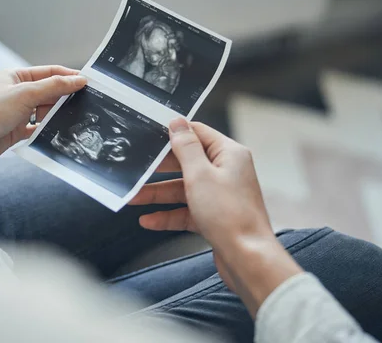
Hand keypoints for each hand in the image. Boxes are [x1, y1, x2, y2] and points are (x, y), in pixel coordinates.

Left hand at [0, 65, 86, 169]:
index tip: (89, 84)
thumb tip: (79, 80)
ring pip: (45, 112)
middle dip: (65, 98)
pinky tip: (59, 134)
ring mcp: (16, 113)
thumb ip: (54, 87)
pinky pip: (38, 129)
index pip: (49, 73)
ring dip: (57, 116)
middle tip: (86, 105)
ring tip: (75, 120)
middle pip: (49, 93)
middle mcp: (17, 93)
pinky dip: (48, 131)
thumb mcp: (26, 94)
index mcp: (16, 77)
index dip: (69, 77)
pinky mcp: (15, 132)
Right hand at [131, 119, 301, 315]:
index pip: (197, 133)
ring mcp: (220, 195)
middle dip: (159, 169)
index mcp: (229, 154)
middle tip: (136, 169)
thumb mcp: (199, 174)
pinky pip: (186, 210)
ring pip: (183, 189)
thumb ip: (185, 147)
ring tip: (133, 198)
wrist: (247, 259)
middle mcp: (226, 172)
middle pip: (186, 163)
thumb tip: (177, 122)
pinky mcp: (215, 217)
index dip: (173, 134)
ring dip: (158, 194)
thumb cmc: (229, 215)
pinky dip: (168, 214)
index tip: (149, 135)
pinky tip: (148, 220)